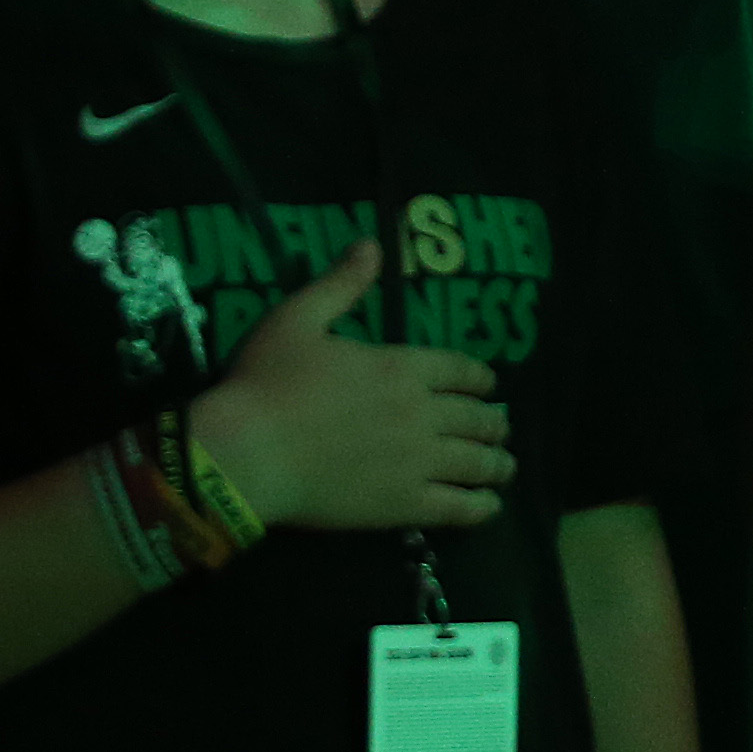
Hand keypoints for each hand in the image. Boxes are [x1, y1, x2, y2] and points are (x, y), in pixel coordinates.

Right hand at [190, 241, 515, 531]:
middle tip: (500, 428)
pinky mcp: (403, 506)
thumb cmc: (266, 384)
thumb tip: (372, 244)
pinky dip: (480, 507)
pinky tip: (489, 506)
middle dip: (493, 422)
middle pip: (475, 417)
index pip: (459, 369)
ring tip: (505, 467)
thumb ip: (341, 284)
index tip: (489, 385)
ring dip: (497, 463)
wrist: (247, 455)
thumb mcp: (299, 317)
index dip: (480, 378)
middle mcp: (420, 413)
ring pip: (476, 462)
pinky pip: (457, 508)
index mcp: (400, 367)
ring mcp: (416, 463)